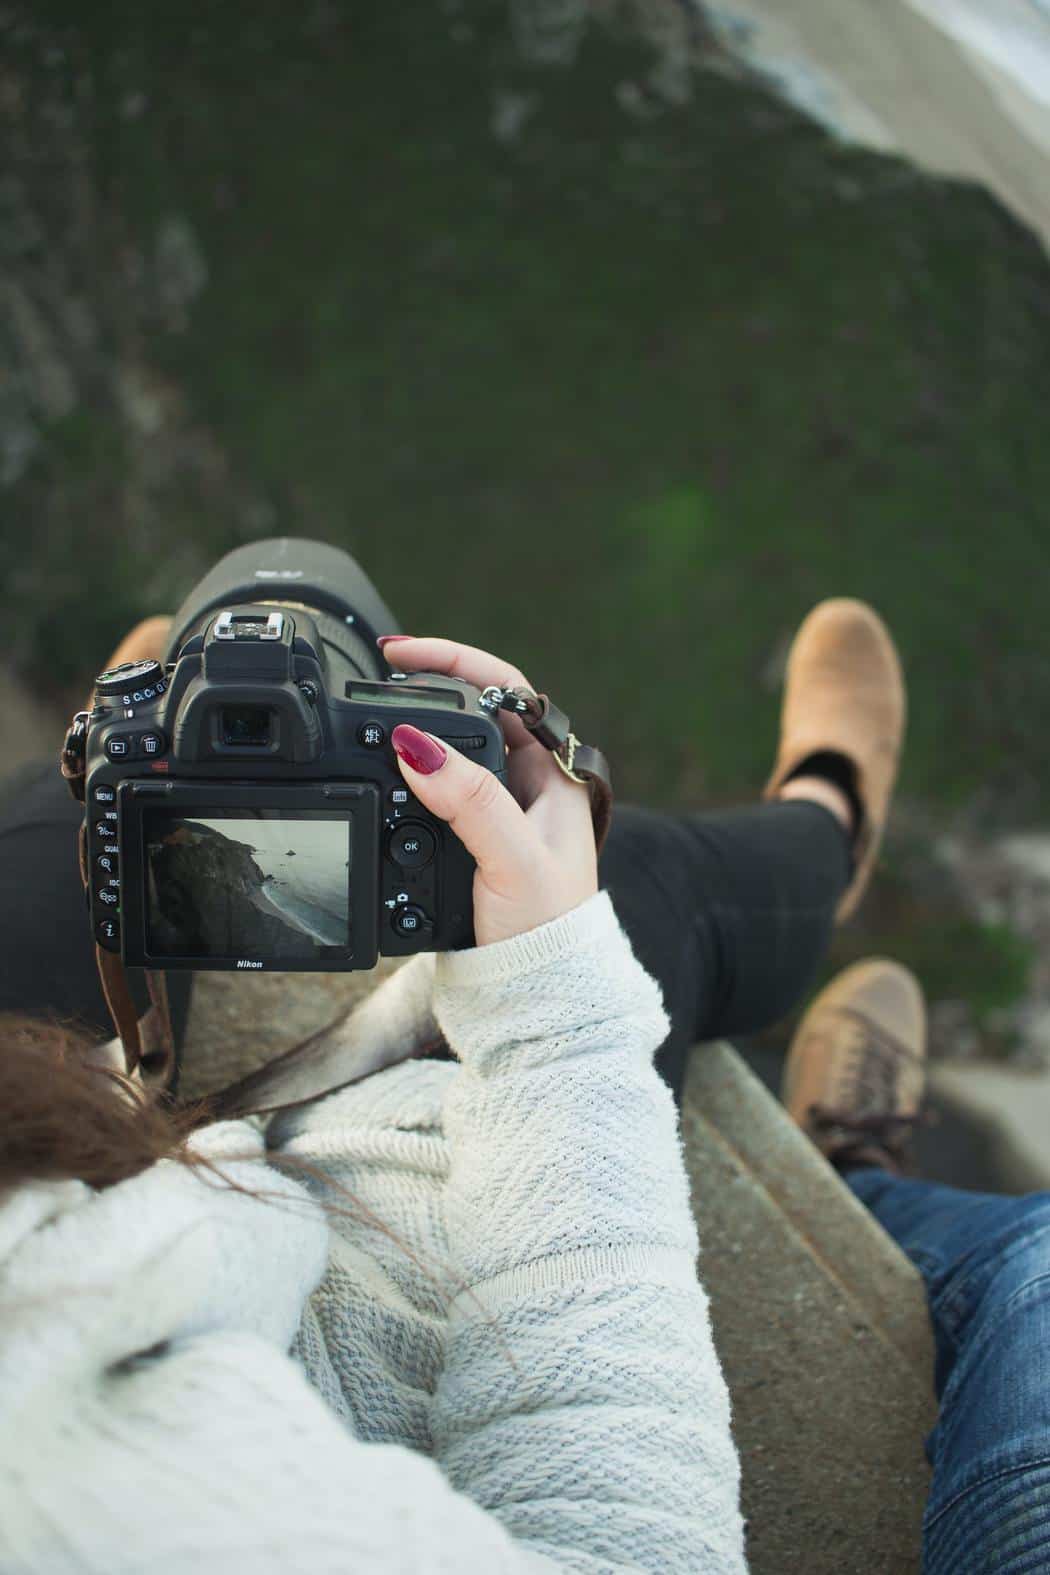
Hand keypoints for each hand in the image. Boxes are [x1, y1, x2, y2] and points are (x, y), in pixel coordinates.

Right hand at [379, 637, 597, 946]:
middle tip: (373, 676)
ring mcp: (496, 813)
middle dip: (422, 690)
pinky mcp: (468, 842)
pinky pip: (430, 793)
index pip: (503, 690)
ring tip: (368, 717)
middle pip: (468, 714)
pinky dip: (401, 780)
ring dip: (408, 736)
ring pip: (446, 753)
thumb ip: (470, 800)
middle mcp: (526, 787)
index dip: (453, 661)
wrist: (533, 996)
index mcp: (551, 776)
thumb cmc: (545, 931)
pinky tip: (378, 779)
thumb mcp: (510, 857)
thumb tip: (416, 747)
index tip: (398, 652)